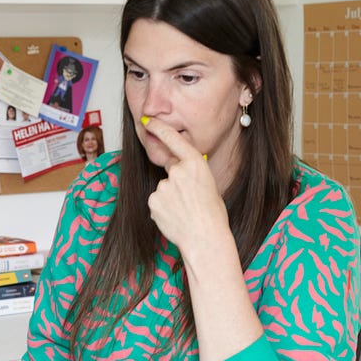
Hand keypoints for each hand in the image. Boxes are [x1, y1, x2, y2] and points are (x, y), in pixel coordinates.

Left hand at [143, 118, 229, 257]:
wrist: (205, 239)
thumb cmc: (213, 215)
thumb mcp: (208, 185)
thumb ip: (191, 174)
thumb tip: (177, 172)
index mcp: (196, 164)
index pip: (174, 139)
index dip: (159, 128)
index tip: (147, 121)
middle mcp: (177, 171)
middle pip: (171, 170)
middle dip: (177, 181)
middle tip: (190, 200)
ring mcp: (163, 186)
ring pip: (164, 188)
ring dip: (171, 197)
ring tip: (185, 212)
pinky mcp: (153, 201)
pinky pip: (157, 201)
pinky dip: (163, 208)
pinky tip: (175, 217)